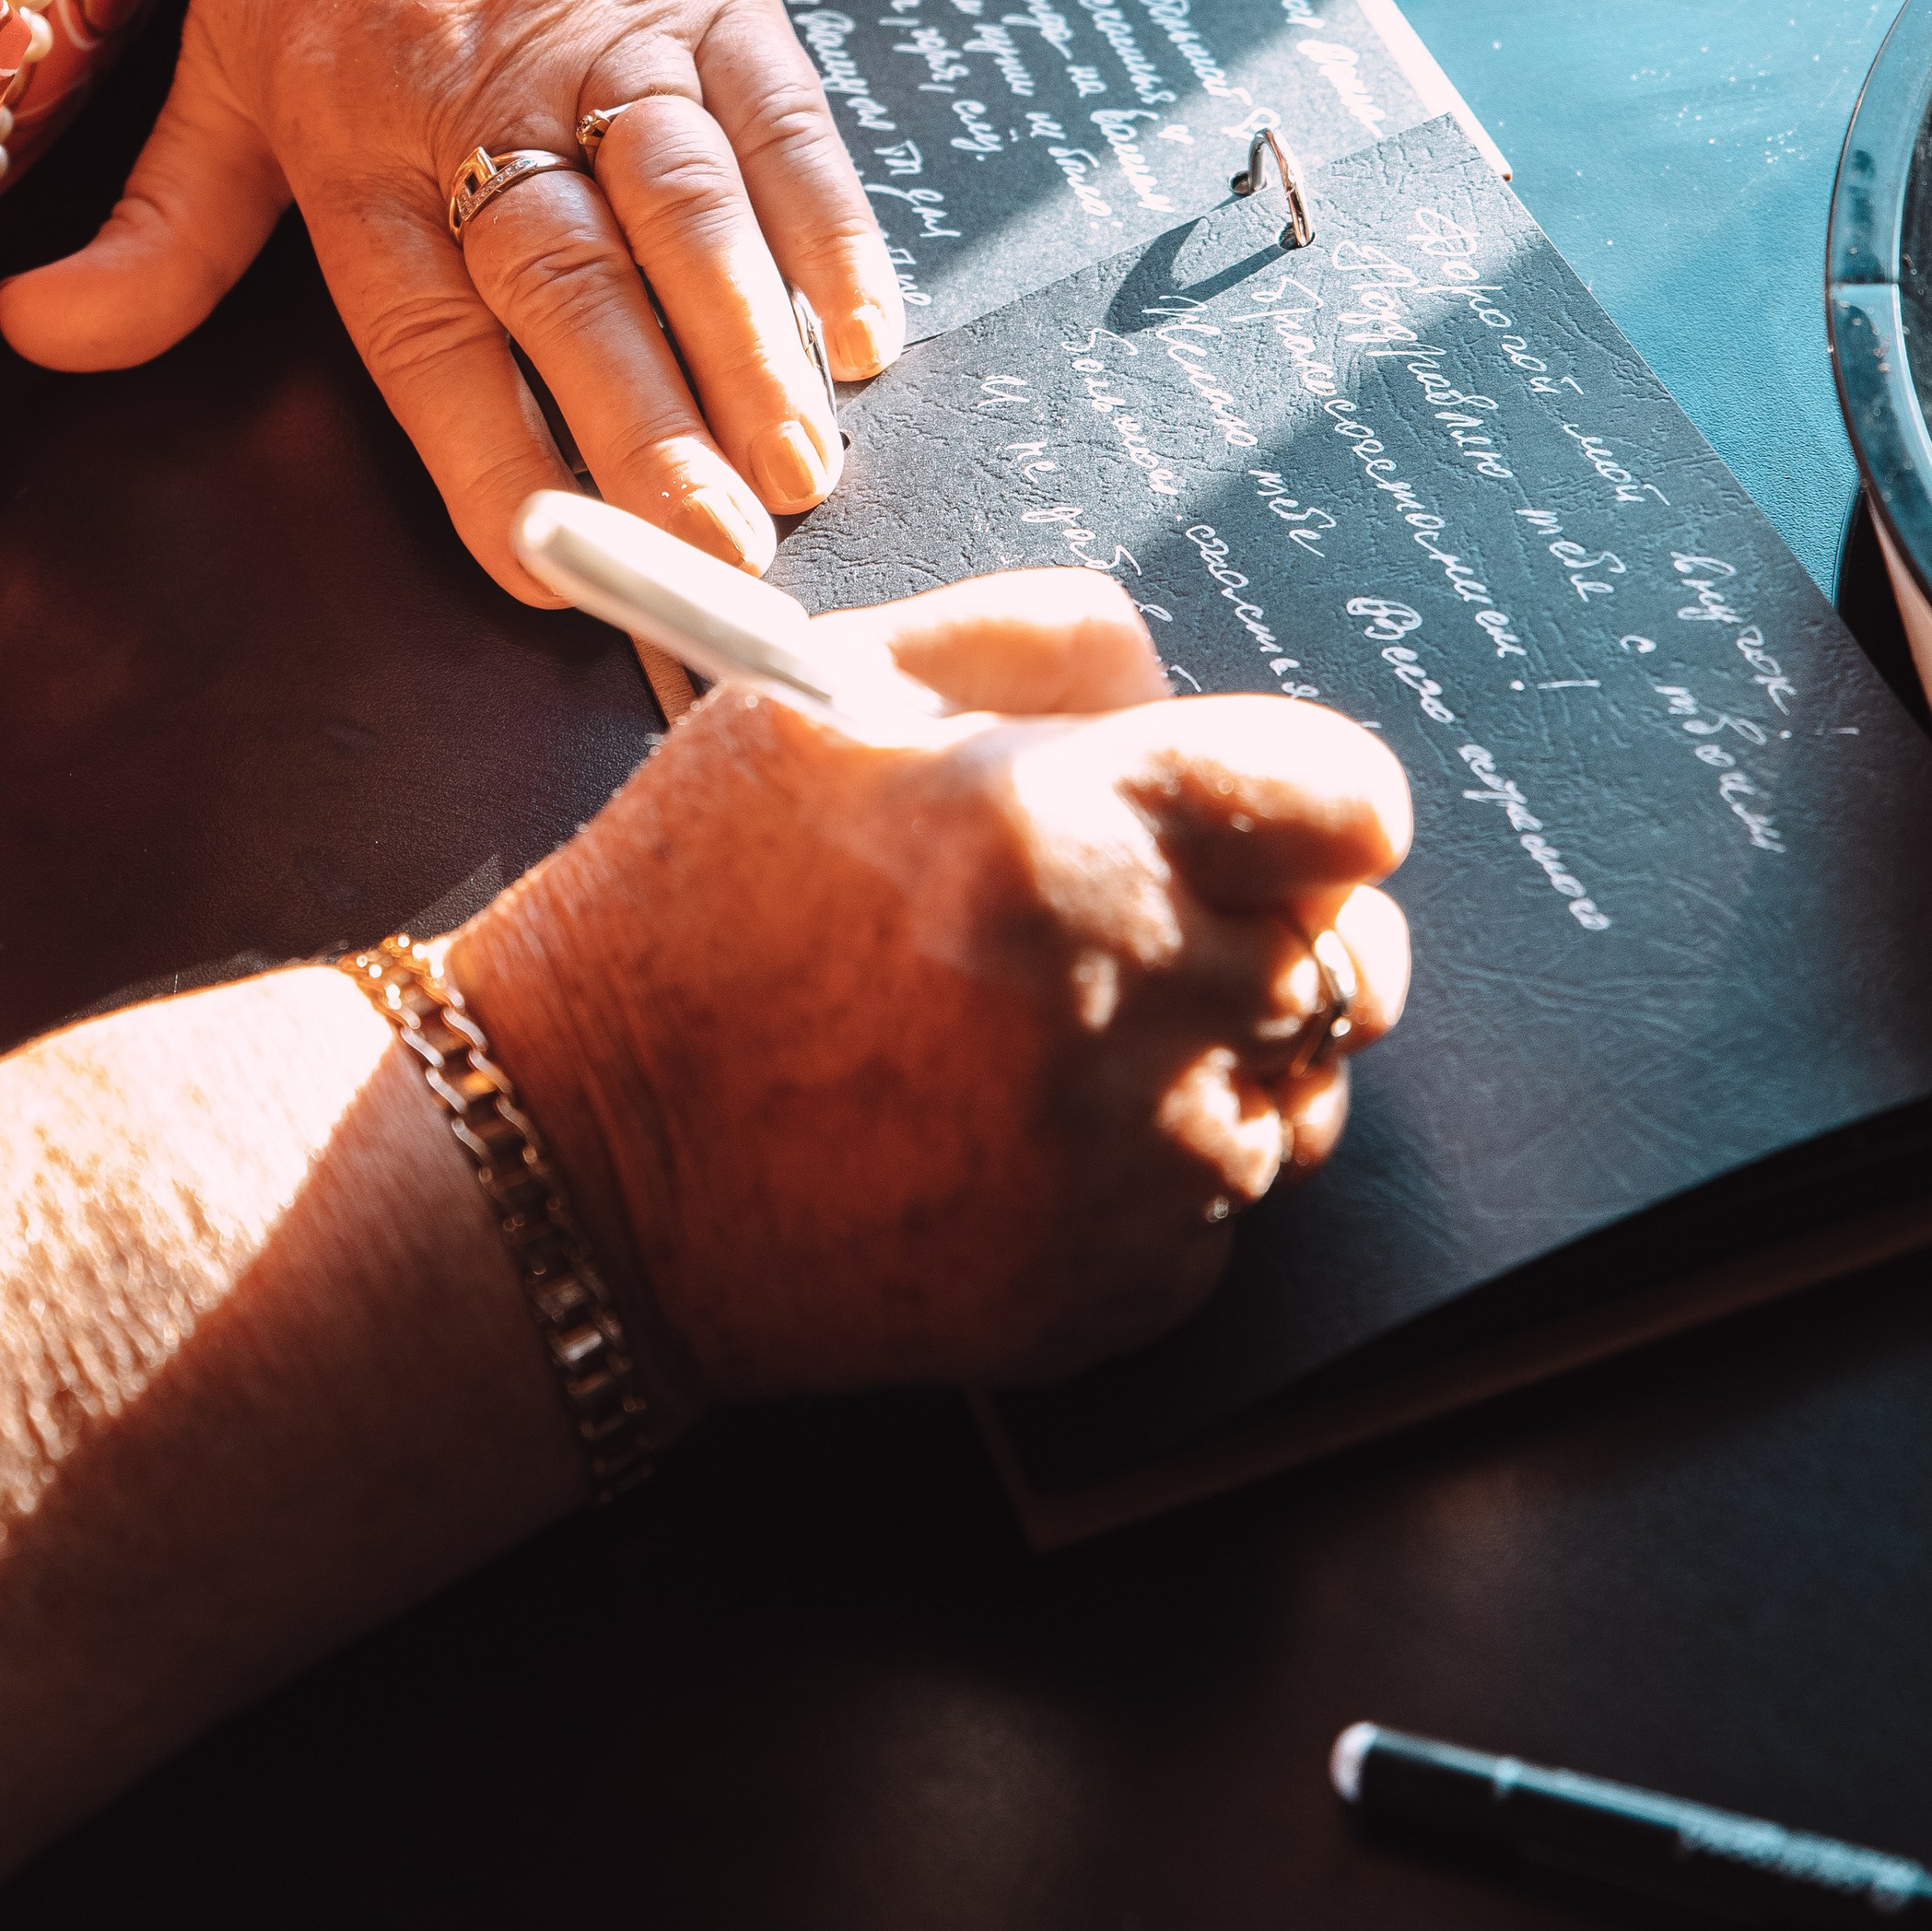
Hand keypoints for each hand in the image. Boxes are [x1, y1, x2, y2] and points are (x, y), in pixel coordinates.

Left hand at [0, 0, 1147, 604]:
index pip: (422, 326)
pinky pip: (785, 127)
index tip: (537, 569)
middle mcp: (488, 96)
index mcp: (357, 133)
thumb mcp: (229, 54)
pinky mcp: (726, 6)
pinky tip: (863, 332)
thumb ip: (163, 227)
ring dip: (745, 344)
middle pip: (571, 284)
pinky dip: (831, 229)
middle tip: (709, 565)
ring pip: (686, 208)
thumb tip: (46, 335)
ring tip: (798, 471)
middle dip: (646, 432)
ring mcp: (620, 48)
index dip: (485, 449)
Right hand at [449, 572, 1413, 1399]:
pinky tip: (1016, 1139)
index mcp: (1072, 827)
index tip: (1262, 823)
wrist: (579, 1162)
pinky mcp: (1108, 1292)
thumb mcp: (826, 690)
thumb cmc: (688, 909)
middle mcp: (1129, 997)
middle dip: (1267, 929)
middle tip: (1143, 929)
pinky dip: (1153, 1179)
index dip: (1311, 806)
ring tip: (1055, 1039)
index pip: (1352, 808)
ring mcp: (1127, 1166)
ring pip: (1298, 1095)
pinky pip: (1220, 1216)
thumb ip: (1035, 639)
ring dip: (1218, 1060)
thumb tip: (1172, 682)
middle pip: (1349, 958)